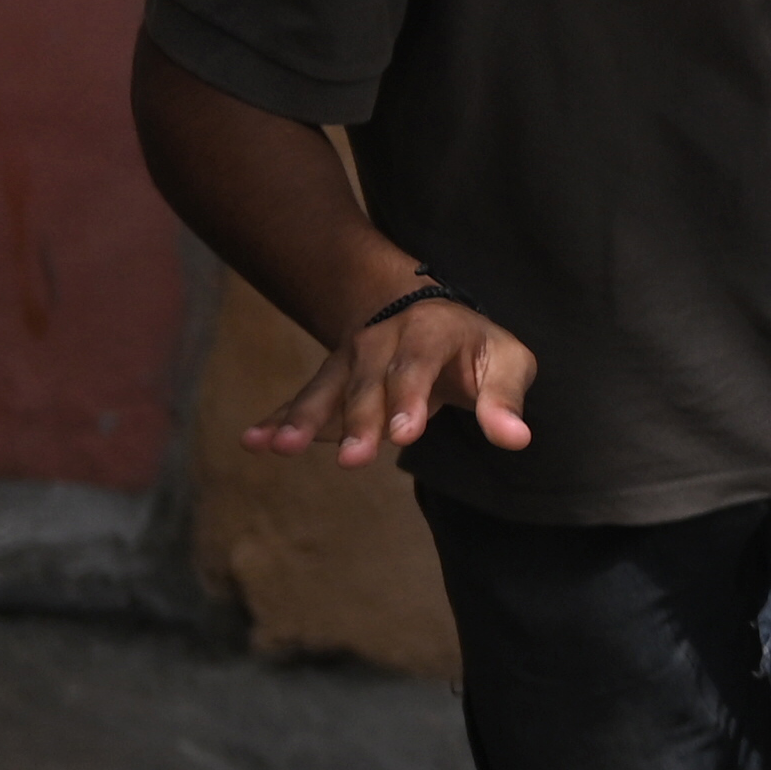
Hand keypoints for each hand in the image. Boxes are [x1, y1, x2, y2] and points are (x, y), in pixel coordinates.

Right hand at [252, 295, 535, 467]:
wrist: (423, 309)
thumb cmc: (473, 346)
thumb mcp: (505, 362)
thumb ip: (505, 399)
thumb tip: (516, 438)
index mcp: (430, 330)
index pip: (417, 363)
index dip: (410, 397)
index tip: (406, 434)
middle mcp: (382, 340)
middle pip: (369, 383)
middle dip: (360, 421)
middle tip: (355, 460)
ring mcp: (350, 358)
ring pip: (327, 389)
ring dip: (303, 419)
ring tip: (282, 447)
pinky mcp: (330, 380)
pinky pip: (301, 400)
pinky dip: (277, 420)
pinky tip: (254, 441)